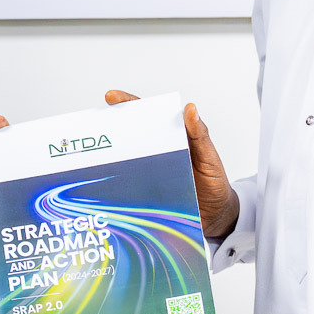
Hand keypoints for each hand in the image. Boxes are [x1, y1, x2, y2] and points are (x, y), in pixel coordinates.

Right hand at [106, 91, 239, 239]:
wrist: (218, 216)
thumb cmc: (215, 182)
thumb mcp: (209, 157)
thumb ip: (200, 135)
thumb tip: (190, 108)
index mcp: (173, 138)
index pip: (150, 116)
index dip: (130, 104)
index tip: (112, 97)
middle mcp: (159, 153)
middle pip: (132, 136)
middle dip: (112, 129)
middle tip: (95, 127)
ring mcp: (152, 172)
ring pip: (128, 160)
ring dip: (112, 157)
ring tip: (95, 155)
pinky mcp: (149, 192)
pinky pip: (131, 185)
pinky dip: (118, 183)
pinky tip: (104, 184)